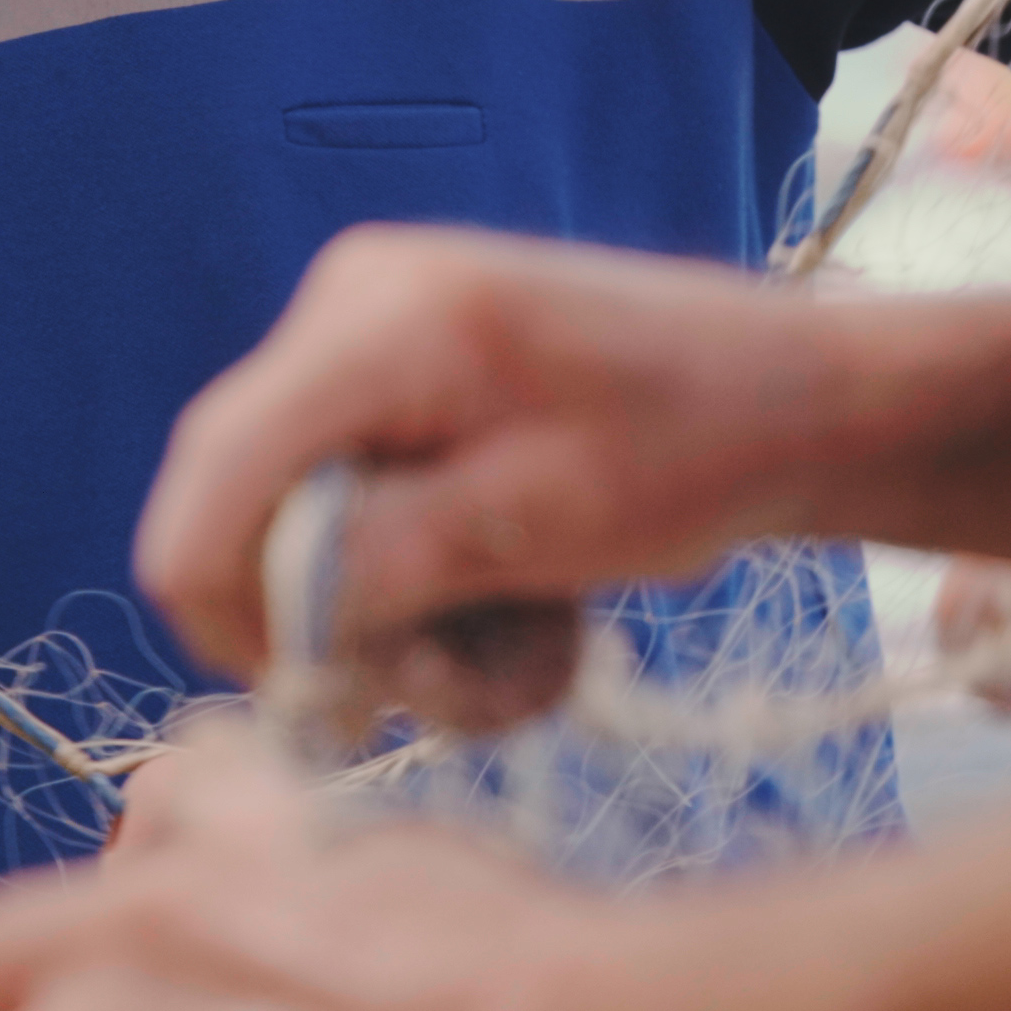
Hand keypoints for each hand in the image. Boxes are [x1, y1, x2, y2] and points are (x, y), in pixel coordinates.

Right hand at [134, 228, 866, 689]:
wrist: (796, 398)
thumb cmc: (694, 450)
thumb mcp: (532, 524)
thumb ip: (379, 565)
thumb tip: (269, 628)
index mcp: (374, 322)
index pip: (214, 485)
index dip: (236, 616)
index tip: (337, 702)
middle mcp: (345, 307)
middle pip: (249, 515)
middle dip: (354, 627)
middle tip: (478, 680)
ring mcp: (369, 338)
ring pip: (310, 536)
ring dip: (414, 623)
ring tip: (539, 639)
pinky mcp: (398, 379)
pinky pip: (360, 514)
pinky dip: (436, 585)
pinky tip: (536, 599)